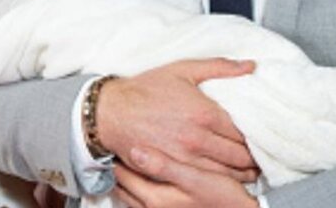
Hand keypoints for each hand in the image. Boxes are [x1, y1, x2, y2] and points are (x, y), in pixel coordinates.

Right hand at [97, 59, 257, 181]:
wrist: (111, 112)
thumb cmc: (145, 90)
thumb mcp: (183, 69)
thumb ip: (220, 67)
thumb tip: (250, 66)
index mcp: (204, 113)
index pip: (243, 132)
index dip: (257, 137)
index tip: (261, 137)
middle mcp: (198, 139)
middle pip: (239, 156)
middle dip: (254, 159)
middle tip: (260, 157)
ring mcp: (185, 158)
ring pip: (226, 173)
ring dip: (242, 173)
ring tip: (250, 171)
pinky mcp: (173, 170)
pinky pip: (205, 181)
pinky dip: (220, 181)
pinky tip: (226, 178)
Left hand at [113, 147, 256, 207]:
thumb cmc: (222, 198)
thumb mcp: (194, 179)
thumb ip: (163, 166)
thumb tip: (134, 151)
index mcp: (154, 198)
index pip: (123, 174)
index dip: (116, 154)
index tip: (113, 137)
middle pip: (123, 184)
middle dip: (118, 165)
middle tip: (115, 142)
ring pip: (130, 191)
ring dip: (127, 175)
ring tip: (126, 154)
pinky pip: (140, 198)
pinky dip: (137, 184)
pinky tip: (145, 172)